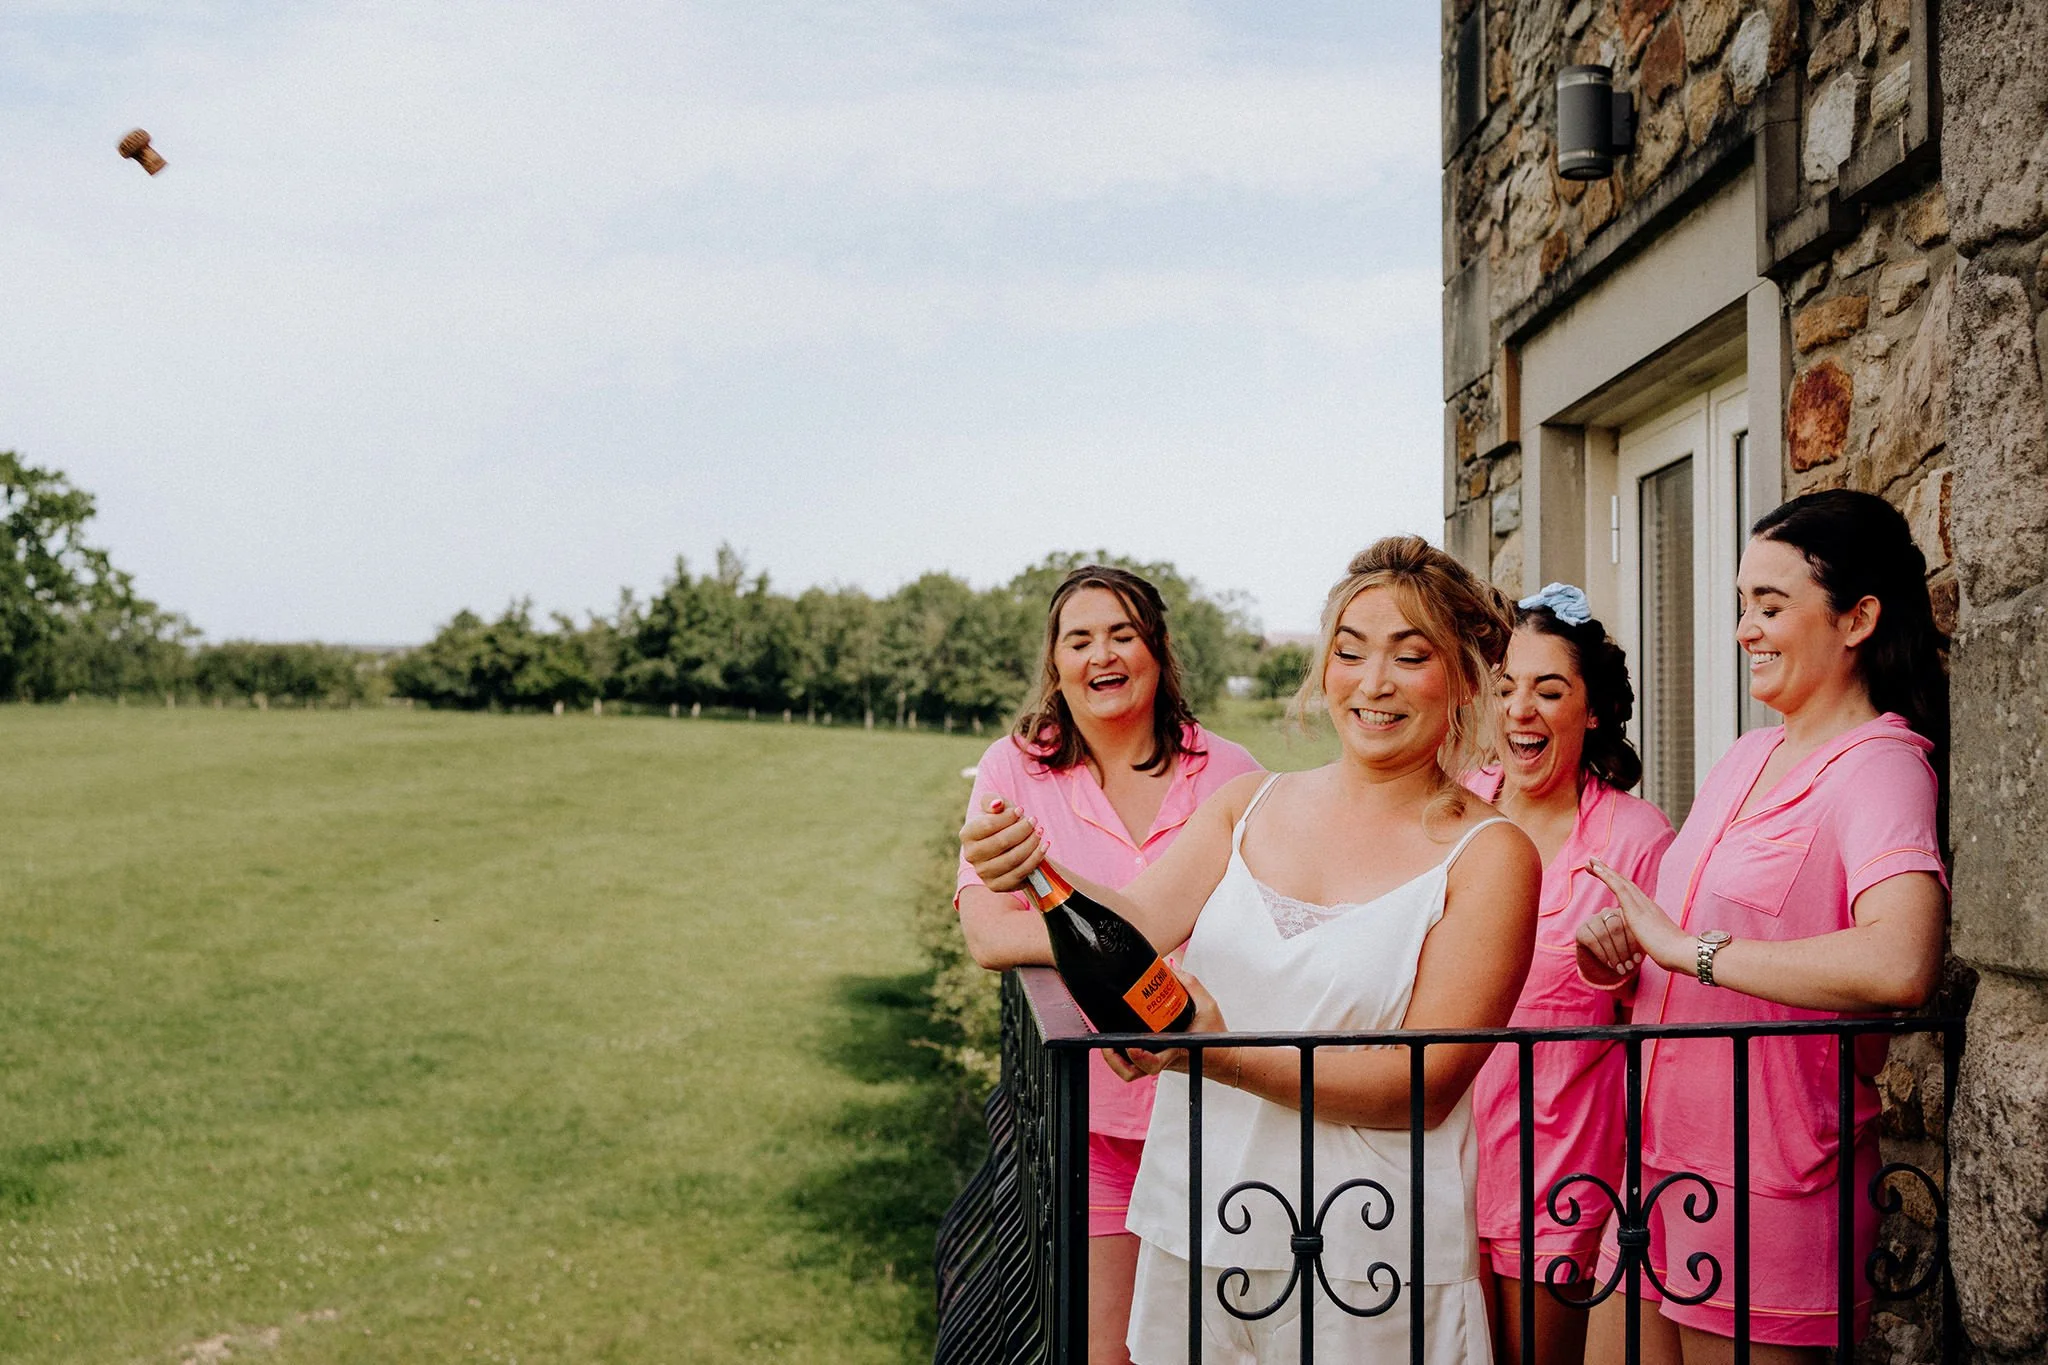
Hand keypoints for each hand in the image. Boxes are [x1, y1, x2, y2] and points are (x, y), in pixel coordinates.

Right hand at [959, 796, 1045, 891]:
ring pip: (1012, 859)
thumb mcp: (997, 807)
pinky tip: (1044, 847)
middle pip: (1001, 842)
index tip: (1021, 810)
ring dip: (1031, 844)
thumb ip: (993, 801)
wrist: (1011, 847)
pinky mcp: (996, 886)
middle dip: (1022, 830)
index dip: (1007, 817)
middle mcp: (970, 855)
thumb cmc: (1003, 823)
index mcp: (967, 834)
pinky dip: (1035, 859)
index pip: (988, 825)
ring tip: (1040, 832)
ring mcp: (983, 873)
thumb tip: (997, 804)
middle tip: (1034, 820)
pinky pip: (1020, 873)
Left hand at [1101, 969, 1225, 1081]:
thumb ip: (1189, 983)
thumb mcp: (1207, 1005)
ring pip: (1131, 1071)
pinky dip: (1124, 1054)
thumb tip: (1169, 967)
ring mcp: (1158, 1062)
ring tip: (1108, 1040)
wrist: (1224, 1058)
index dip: (1138, 1056)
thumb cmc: (1216, 1038)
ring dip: (1116, 1059)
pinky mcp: (1157, 1060)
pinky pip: (1135, 1064)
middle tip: (1106, 1042)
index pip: (1153, 1062)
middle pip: (1132, 1072)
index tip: (1131, 1046)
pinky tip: (1120, 1036)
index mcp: (1176, 1050)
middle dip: (1115, 1060)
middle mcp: (1164, 1059)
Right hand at [1575, 904, 1641, 983]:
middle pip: (1615, 927)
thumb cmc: (1626, 953)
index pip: (1629, 923)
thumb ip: (1644, 942)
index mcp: (1624, 912)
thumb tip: (1657, 950)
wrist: (1605, 962)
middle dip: (1623, 949)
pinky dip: (1602, 955)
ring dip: (1613, 955)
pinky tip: (1609, 964)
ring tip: (1620, 968)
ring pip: (1603, 934)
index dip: (1633, 943)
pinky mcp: (1581, 930)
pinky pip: (1592, 941)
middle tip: (1629, 966)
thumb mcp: (1636, 947)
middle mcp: (1607, 912)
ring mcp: (1592, 919)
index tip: (1638, 960)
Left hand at [1583, 857, 1692, 974]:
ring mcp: (1642, 905)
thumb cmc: (1674, 954)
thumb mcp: (1660, 944)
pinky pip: (1619, 888)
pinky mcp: (1636, 909)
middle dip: (1608, 872)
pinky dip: (1607, 877)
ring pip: (1620, 882)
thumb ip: (1654, 940)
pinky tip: (1596, 869)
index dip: (1618, 883)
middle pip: (1625, 883)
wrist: (1683, 954)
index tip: (1606, 875)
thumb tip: (1653, 943)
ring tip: (1591, 861)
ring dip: (1604, 870)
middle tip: (1593, 862)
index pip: (1632, 894)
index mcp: (1651, 912)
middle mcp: (1647, 904)